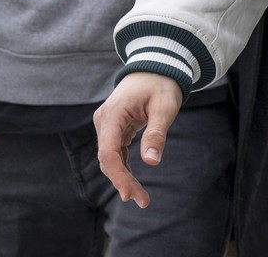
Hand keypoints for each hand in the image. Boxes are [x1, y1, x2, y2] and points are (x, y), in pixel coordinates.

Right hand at [94, 72, 183, 208]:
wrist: (156, 66)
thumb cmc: (161, 84)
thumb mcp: (164, 107)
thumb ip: (156, 133)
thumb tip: (152, 162)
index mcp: (113, 114)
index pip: (108, 152)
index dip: (117, 175)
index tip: (130, 194)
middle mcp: (104, 120)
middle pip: (108, 159)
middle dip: (123, 182)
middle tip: (143, 201)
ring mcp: (107, 125)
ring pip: (110, 158)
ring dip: (123, 178)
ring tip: (141, 198)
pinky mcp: (114, 128)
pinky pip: (116, 153)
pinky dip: (124, 168)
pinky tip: (133, 182)